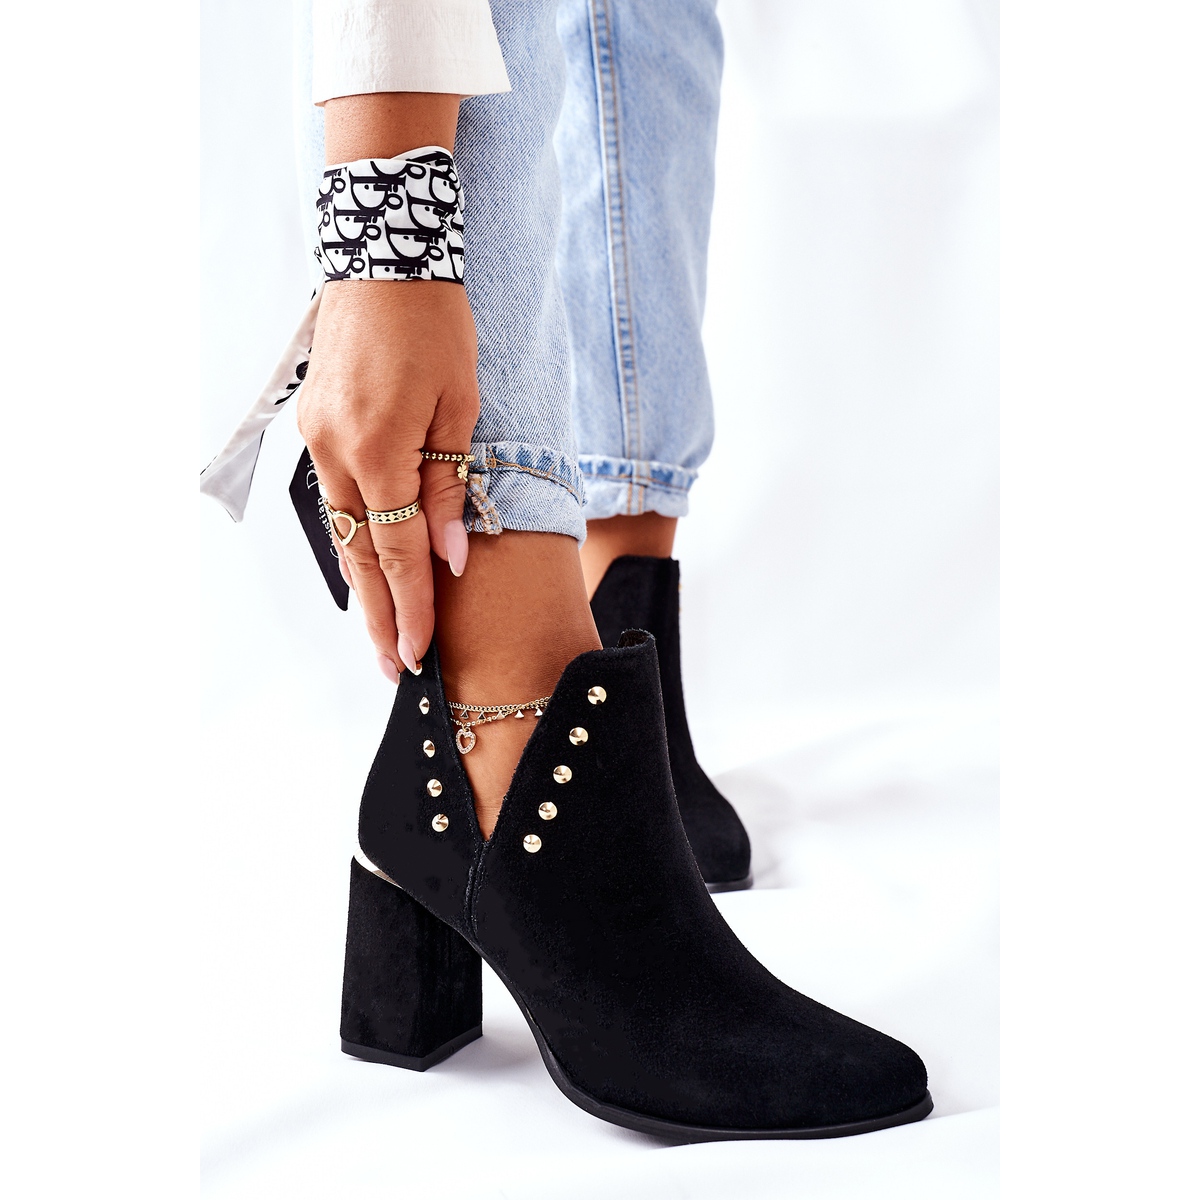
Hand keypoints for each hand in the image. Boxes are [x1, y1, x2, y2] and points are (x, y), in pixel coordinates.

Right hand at [298, 279, 479, 677]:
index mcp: (381, 450)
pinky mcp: (315, 425)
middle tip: (392, 670)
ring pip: (342, 531)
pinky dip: (351, 540)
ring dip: (362, 586)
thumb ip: (448, 487)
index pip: (399, 551)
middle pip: (360, 555)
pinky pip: (335, 499)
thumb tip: (446, 556)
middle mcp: (338, 452)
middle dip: (379, 617)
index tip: (417, 656)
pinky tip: (365, 567)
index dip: (410, 608)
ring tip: (380, 634)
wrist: (385, 258)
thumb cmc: (437, 327)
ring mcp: (319, 439)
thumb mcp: (462, 407)